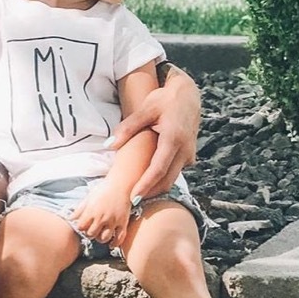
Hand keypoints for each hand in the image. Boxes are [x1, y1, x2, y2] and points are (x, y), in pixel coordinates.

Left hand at [71, 182, 132, 246]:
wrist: (119, 184)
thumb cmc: (102, 189)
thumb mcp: (88, 198)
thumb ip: (79, 210)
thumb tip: (70, 219)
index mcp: (91, 211)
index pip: (81, 227)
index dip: (81, 227)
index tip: (83, 226)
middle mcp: (101, 218)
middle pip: (91, 234)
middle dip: (89, 234)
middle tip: (91, 231)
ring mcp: (113, 221)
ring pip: (104, 238)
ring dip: (100, 239)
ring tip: (100, 235)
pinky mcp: (123, 222)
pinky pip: (119, 238)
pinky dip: (115, 243)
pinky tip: (111, 244)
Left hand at [106, 70, 200, 198]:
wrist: (188, 95)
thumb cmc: (164, 100)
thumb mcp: (145, 109)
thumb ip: (127, 128)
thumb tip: (108, 145)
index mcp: (173, 138)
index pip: (158, 170)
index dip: (145, 186)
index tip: (133, 197)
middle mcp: (185, 150)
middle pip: (167, 180)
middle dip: (150, 193)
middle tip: (130, 202)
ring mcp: (189, 154)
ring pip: (172, 179)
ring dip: (156, 189)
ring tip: (136, 196)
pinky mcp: (189, 156)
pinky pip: (175, 172)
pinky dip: (162, 180)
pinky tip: (147, 182)